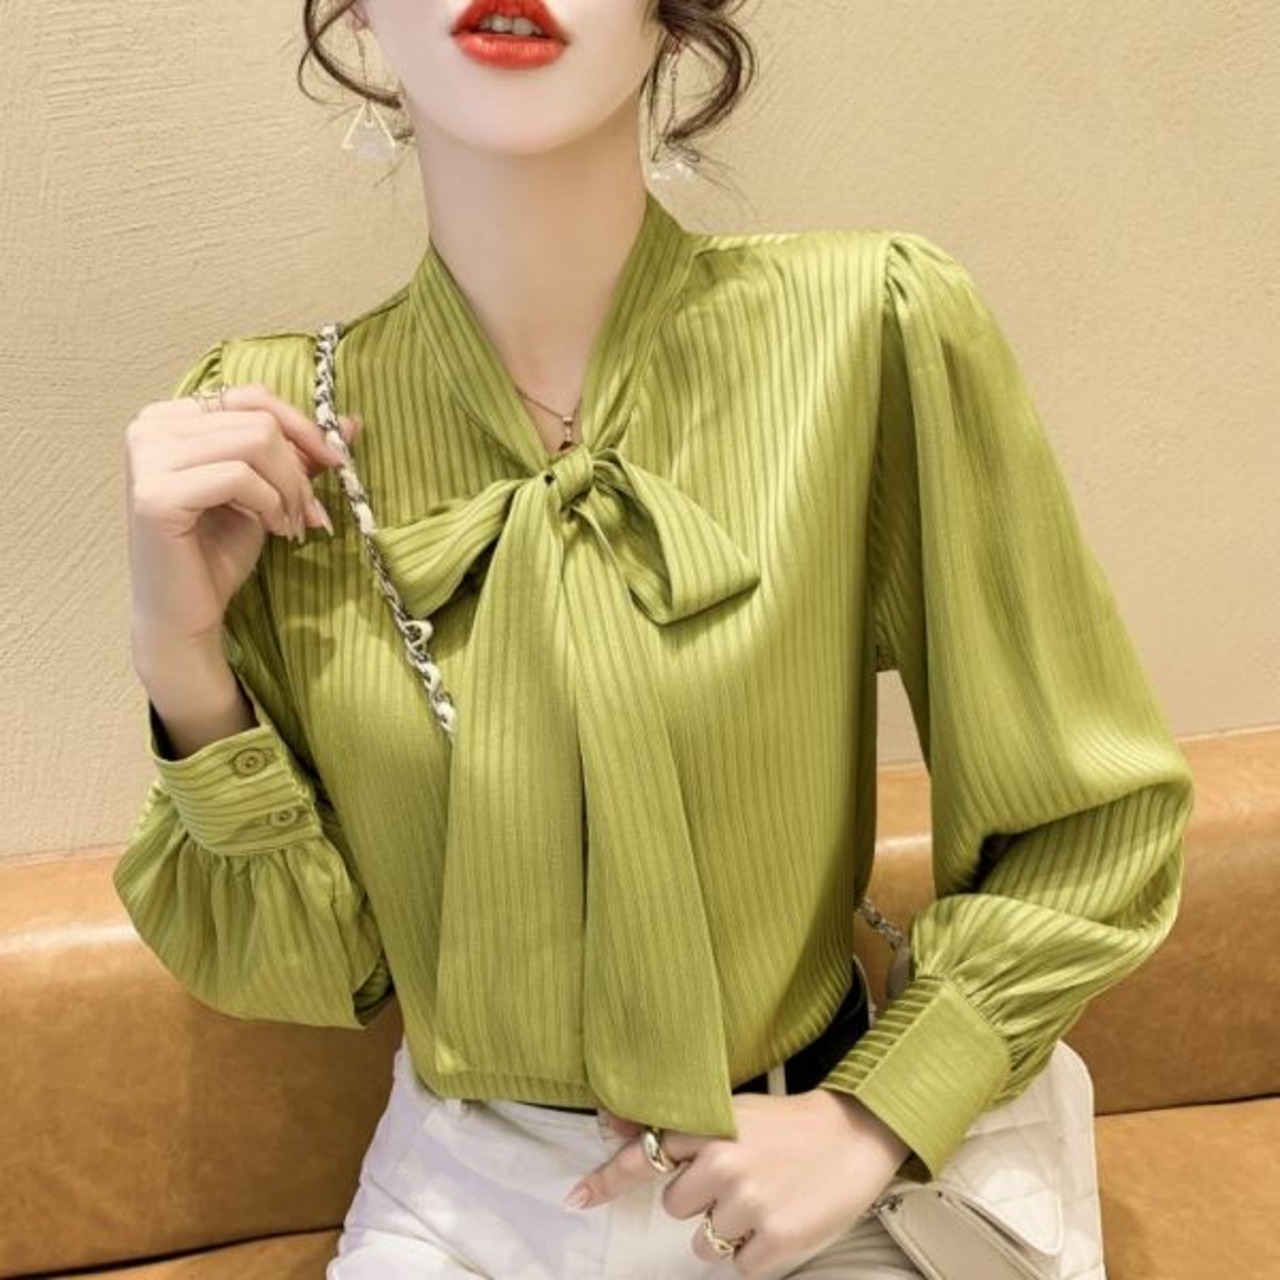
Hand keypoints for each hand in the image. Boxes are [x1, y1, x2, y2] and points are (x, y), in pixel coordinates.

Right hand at [126, 382, 360, 647]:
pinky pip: (239, 476)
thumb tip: (350, 422)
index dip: (302, 426)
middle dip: (299, 470)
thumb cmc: (218, 552)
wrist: (185, 613)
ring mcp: (147, 458)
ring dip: (290, 488)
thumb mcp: (266, 491)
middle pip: (258, 420)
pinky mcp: (155, 494)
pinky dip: (271, 504)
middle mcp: (149, 427)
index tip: (335, 461)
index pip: (251, 396)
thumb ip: (296, 454)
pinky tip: (274, 531)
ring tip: (292, 524)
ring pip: (255, 442)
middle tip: (310, 512)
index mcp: (170, 418)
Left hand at [562, 1088, 911, 1277]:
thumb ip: (674, 1125)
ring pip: (704, 1240)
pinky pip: (739, 1265)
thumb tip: (607, 1123)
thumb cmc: (786, 1125)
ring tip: (763, 1196)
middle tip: (741, 1178)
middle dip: (701, 1199)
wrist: (854, 1136)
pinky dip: (756, 1250)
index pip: (646, 1155)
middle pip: (676, 1206)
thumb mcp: (729, 1112)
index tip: (575, 1199)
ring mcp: (749, 1202)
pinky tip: (779, 1218)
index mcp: (710, 1128)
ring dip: (727, 1228)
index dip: (606, 1179)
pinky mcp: (775, 1239)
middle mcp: (723, 1162)